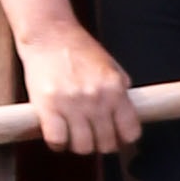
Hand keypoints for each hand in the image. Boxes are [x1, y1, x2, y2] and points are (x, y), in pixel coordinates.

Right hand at [18, 18, 142, 154]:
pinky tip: (58, 134)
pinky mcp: (48, 107)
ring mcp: (72, 104)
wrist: (49, 33)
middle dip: (100, 144)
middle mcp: (97, 99)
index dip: (123, 139)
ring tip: (73, 135)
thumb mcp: (110, 67)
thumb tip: (126, 118)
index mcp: (115, 89)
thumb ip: (121, 91)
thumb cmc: (79, 49)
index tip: (115, 136)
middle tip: (92, 136)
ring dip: (78, 145)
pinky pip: (57, 140)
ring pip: (82, 147)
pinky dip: (58, 143)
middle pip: (106, 144)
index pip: (130, 132)